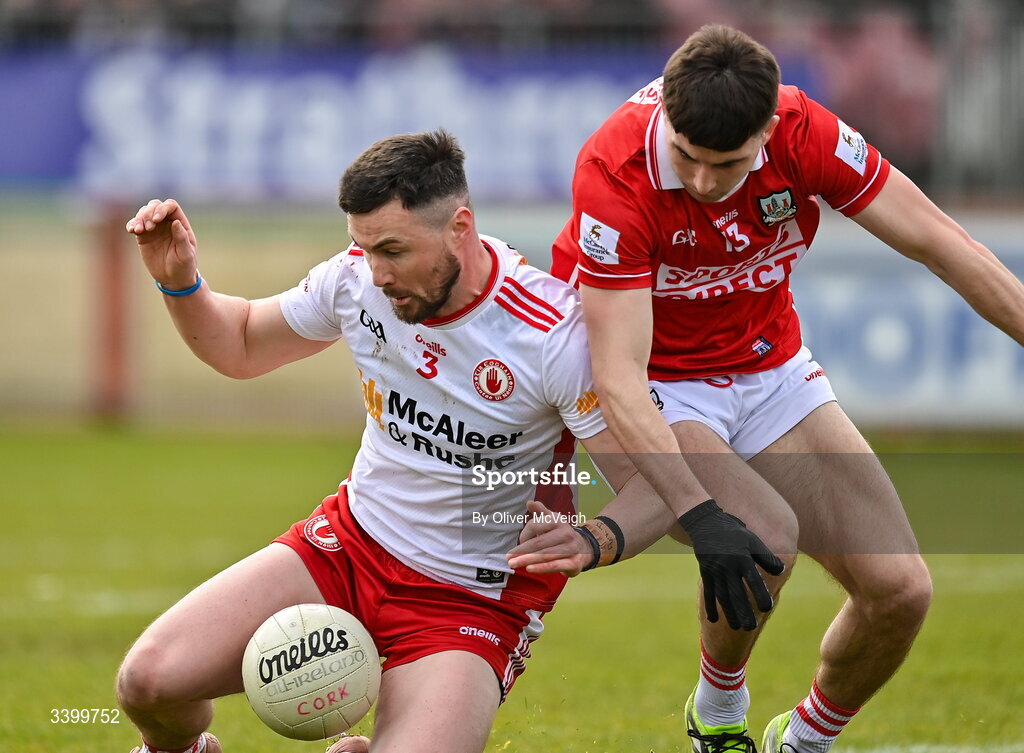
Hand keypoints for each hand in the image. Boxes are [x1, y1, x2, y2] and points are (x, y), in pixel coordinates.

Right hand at [126, 199, 198, 290]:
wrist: (173, 279)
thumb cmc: (184, 266)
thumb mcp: (185, 254)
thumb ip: (181, 238)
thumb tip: (176, 222)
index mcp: (180, 224)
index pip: (171, 206)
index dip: (162, 208)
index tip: (156, 219)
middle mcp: (166, 223)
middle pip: (155, 205)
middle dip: (149, 212)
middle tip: (148, 227)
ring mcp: (154, 228)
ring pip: (143, 213)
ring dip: (139, 218)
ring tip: (138, 231)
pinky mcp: (143, 236)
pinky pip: (135, 225)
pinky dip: (131, 224)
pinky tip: (131, 230)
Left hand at [506, 500, 591, 575]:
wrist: (583, 548)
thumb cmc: (560, 535)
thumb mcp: (552, 520)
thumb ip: (541, 512)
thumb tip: (529, 503)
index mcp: (558, 520)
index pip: (535, 526)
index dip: (523, 535)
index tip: (517, 544)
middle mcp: (566, 533)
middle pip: (538, 542)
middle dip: (521, 551)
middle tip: (508, 558)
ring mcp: (571, 548)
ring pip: (545, 555)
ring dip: (527, 559)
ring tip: (514, 564)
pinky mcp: (574, 563)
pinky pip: (555, 566)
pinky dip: (541, 568)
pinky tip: (529, 568)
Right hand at [678, 499, 784, 630]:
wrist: (705, 523)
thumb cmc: (733, 532)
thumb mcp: (752, 540)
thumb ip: (766, 557)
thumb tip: (781, 571)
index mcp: (741, 557)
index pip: (753, 580)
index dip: (760, 594)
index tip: (767, 607)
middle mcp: (727, 566)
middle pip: (736, 593)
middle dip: (744, 612)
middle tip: (751, 627)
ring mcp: (714, 571)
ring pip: (722, 596)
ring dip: (729, 613)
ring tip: (738, 628)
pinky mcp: (705, 573)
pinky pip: (708, 593)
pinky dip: (710, 607)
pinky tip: (715, 620)